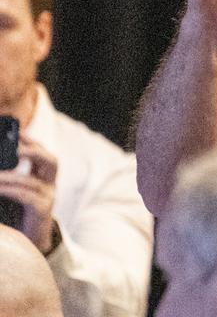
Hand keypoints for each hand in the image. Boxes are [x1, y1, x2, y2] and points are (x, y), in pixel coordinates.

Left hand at [0, 135, 58, 252]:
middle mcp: (50, 185)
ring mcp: (49, 197)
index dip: (32, 142)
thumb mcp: (13, 193)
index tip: (17, 132)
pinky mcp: (42, 210)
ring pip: (33, 180)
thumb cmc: (17, 215)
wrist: (29, 243)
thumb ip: (7, 180)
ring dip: (10, 175)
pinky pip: (27, 196)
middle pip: (51, 161)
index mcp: (44, 177)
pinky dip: (10, 190)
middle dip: (34, 150)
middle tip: (15, 147)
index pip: (42, 154)